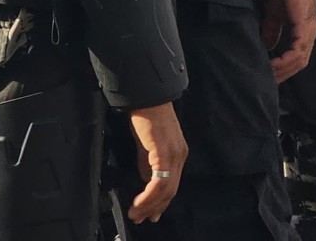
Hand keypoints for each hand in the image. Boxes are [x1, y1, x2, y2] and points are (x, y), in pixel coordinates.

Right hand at [124, 102, 187, 222]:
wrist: (146, 96)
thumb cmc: (145, 115)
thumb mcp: (147, 144)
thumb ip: (148, 163)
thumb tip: (146, 179)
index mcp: (177, 153)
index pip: (172, 184)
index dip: (161, 202)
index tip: (151, 214)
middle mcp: (179, 155)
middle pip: (170, 190)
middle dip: (155, 208)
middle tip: (141, 219)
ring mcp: (174, 154)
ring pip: (165, 189)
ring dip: (149, 205)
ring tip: (136, 214)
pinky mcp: (164, 152)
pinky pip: (158, 182)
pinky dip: (148, 195)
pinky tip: (138, 202)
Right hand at [261, 0, 315, 82]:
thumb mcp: (275, 12)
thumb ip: (272, 30)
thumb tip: (266, 46)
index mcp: (305, 31)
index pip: (298, 57)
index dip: (285, 68)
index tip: (269, 75)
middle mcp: (311, 34)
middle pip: (300, 63)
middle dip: (284, 74)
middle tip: (267, 82)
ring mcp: (310, 31)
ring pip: (300, 60)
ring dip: (283, 70)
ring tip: (267, 75)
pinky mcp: (304, 26)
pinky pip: (297, 50)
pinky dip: (285, 60)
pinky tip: (273, 64)